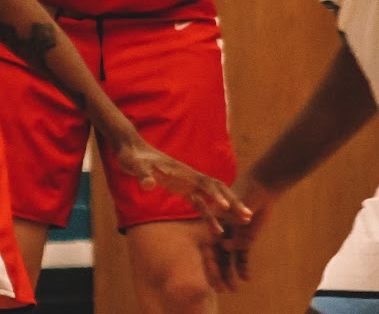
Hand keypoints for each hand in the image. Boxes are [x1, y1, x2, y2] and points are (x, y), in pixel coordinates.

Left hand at [116, 140, 252, 236]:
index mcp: (182, 171)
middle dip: (233, 201)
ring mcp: (186, 183)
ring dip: (227, 209)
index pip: (205, 183)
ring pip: (212, 197)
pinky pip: (200, 203)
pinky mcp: (181, 188)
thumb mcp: (135, 166)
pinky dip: (210, 214)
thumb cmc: (133, 157)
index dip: (216, 195)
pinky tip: (216, 229)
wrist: (130, 150)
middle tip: (248, 216)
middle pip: (217, 189)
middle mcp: (189, 176)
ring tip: (242, 223)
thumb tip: (148, 184)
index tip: (228, 208)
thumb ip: (143, 175)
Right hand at [200, 176, 276, 292]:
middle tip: (222, 289)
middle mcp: (222, 232)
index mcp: (215, 224)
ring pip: (230, 259)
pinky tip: (246, 278)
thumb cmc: (245, 192)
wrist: (261, 186)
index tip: (212, 275)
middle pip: (219, 257)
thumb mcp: (234, 207)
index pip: (210, 248)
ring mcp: (234, 236)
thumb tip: (226, 245)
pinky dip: (244, 266)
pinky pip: (243, 256)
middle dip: (220, 273)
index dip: (211, 263)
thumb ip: (229, 228)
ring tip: (234, 288)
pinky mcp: (246, 238)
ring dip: (231, 273)